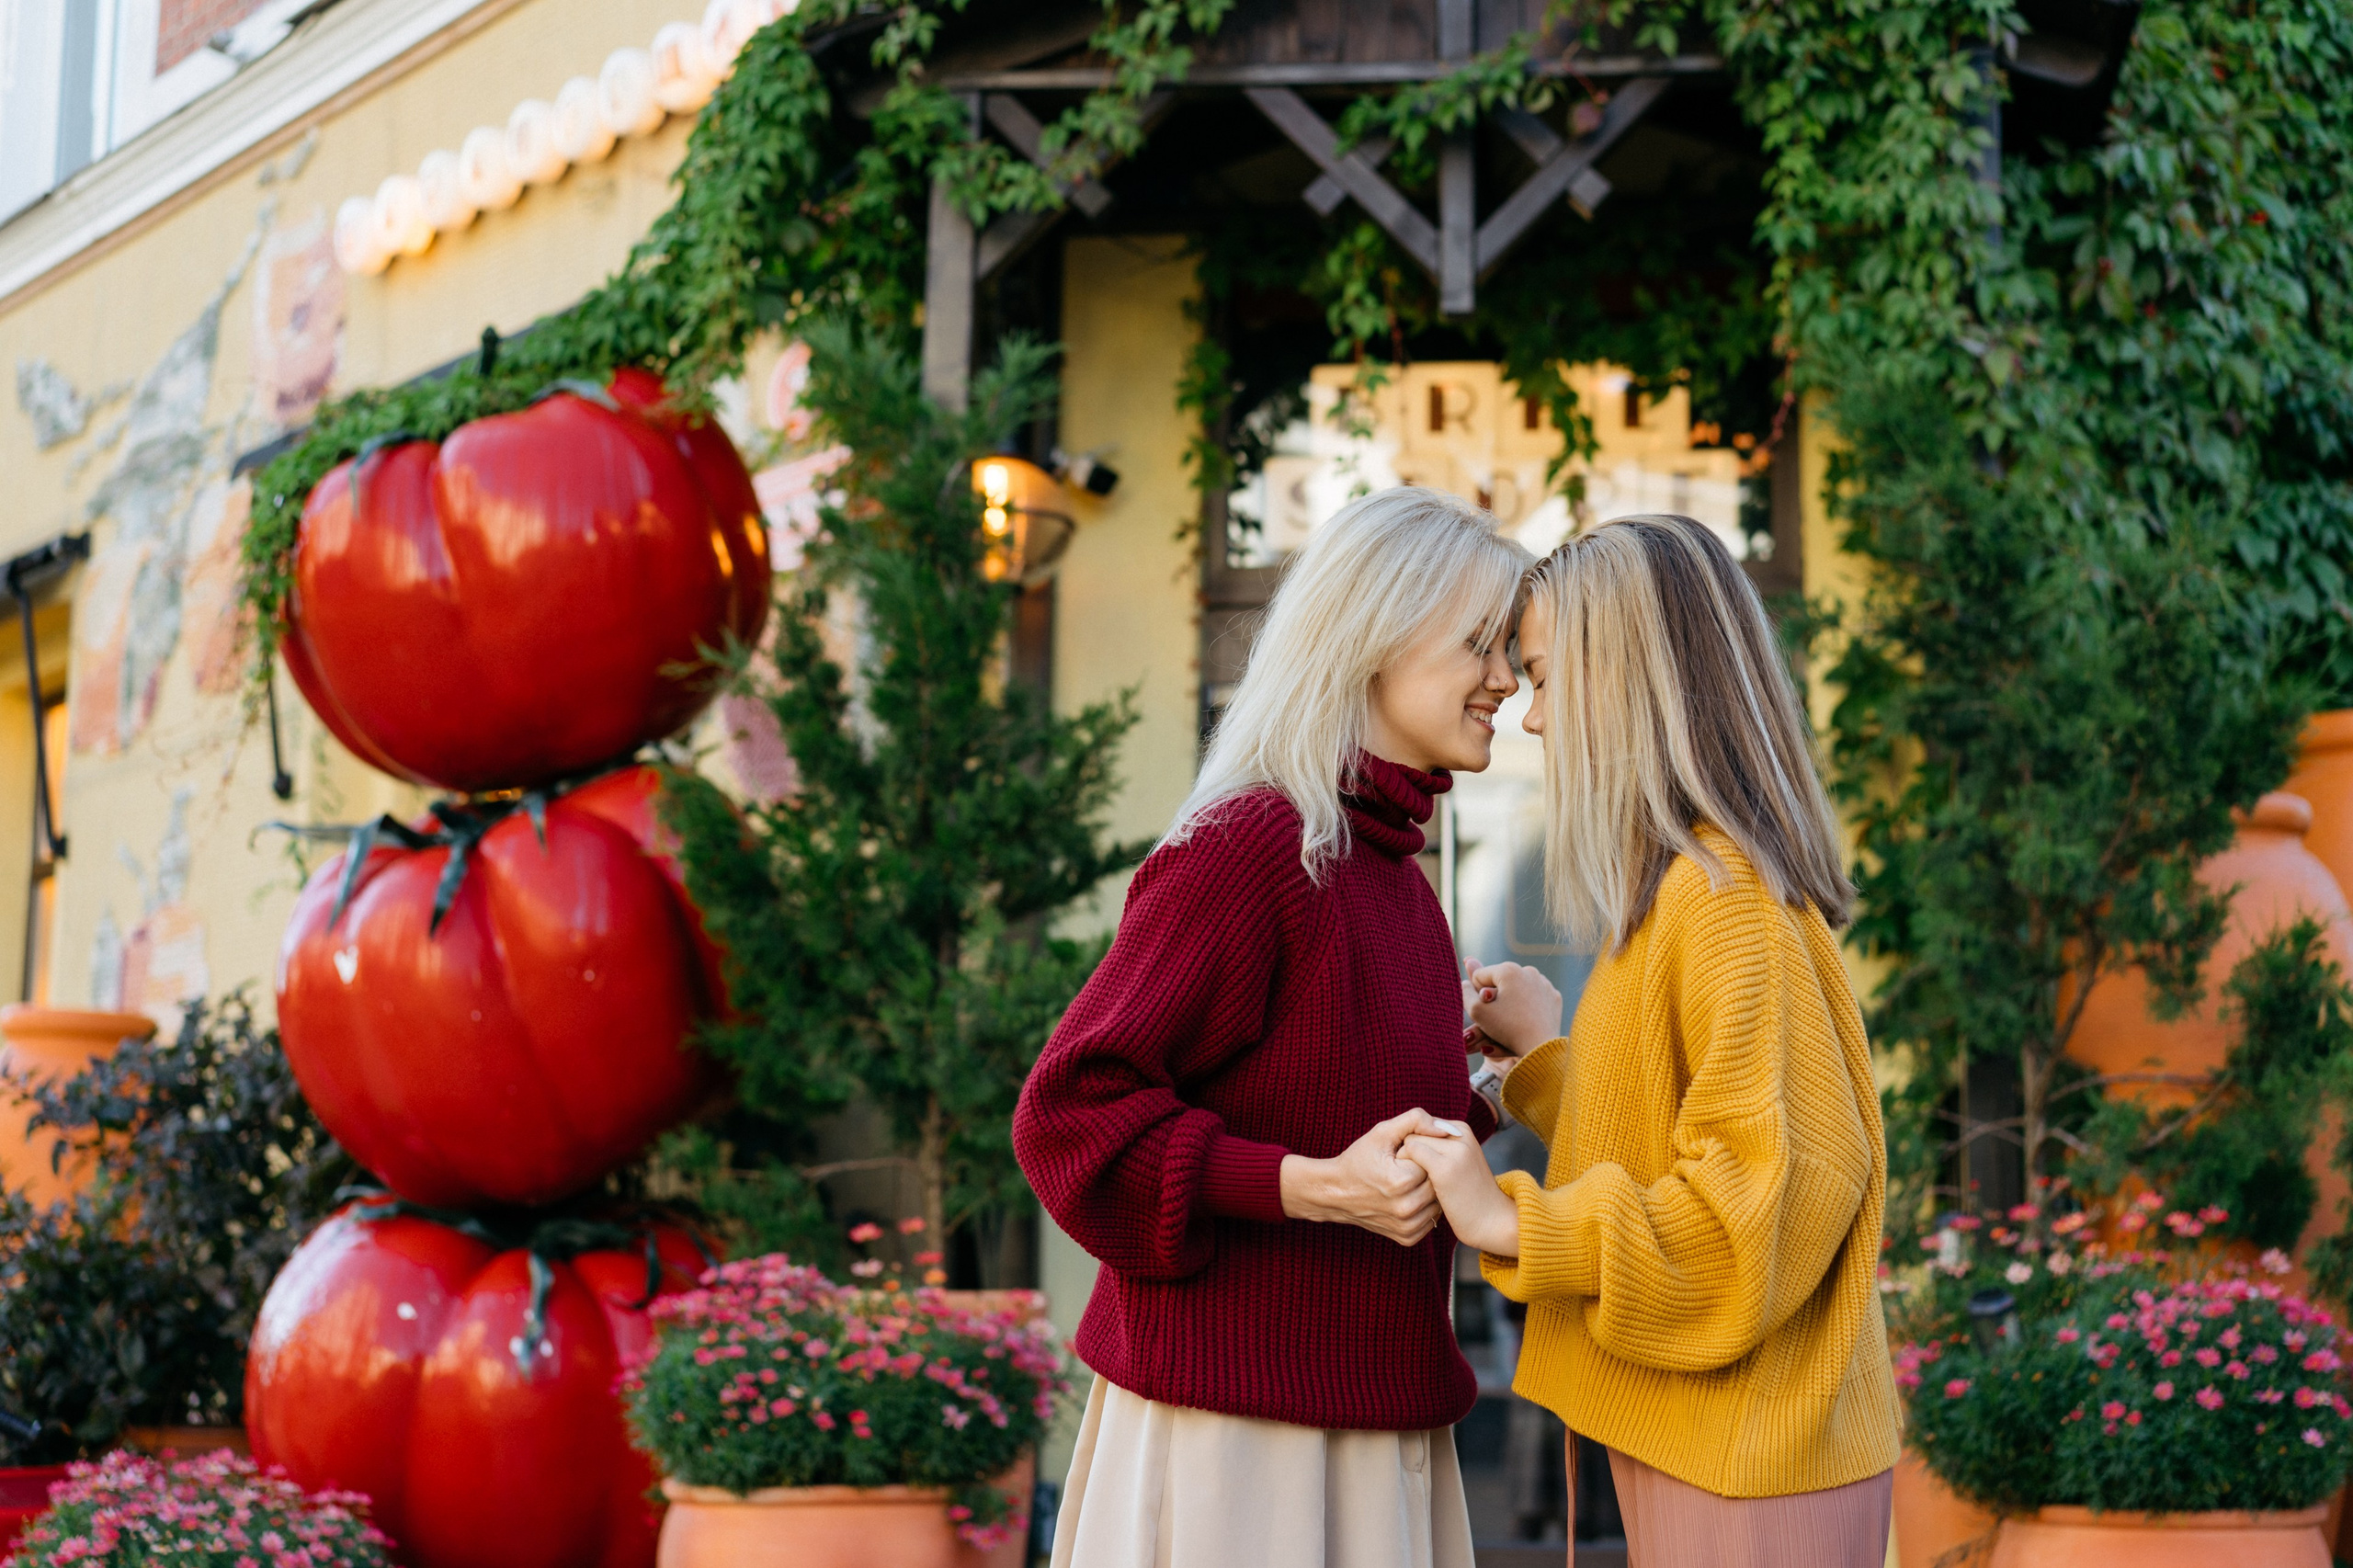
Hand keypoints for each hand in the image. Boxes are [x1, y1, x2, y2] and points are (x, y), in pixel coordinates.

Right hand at [1279, 1108, 1444, 1245]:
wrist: (1336, 1192)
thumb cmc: (1359, 1159)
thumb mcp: (1381, 1132)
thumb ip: (1415, 1120)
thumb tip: (1446, 1128)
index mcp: (1401, 1181)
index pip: (1433, 1162)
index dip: (1420, 1156)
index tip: (1403, 1156)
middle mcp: (1406, 1208)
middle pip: (1438, 1183)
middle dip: (1426, 1173)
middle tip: (1405, 1169)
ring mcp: (1407, 1226)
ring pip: (1438, 1202)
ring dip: (1427, 1192)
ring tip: (1407, 1184)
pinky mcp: (1407, 1237)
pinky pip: (1431, 1220)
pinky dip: (1424, 1209)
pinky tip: (1408, 1199)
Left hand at [1400, 1125, 1520, 1257]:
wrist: (1492, 1220)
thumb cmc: (1469, 1195)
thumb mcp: (1458, 1161)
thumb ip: (1439, 1147)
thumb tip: (1409, 1140)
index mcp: (1461, 1130)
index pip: (1423, 1126)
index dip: (1417, 1148)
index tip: (1421, 1169)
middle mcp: (1459, 1134)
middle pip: (1415, 1133)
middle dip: (1410, 1154)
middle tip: (1417, 1179)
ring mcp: (1454, 1150)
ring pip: (1410, 1142)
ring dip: (1406, 1162)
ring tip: (1418, 1184)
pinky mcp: (1444, 1167)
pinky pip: (1410, 1152)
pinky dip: (1405, 1168)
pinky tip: (1416, 1189)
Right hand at [1466, 958, 1562, 1058]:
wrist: (1540, 1047)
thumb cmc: (1507, 1029)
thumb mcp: (1478, 1011)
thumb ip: (1465, 993)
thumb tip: (1465, 982)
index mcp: (1508, 969)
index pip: (1480, 976)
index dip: (1476, 994)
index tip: (1485, 1010)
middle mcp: (1529, 970)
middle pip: (1500, 982)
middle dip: (1495, 996)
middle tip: (1497, 1017)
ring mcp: (1544, 983)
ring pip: (1518, 988)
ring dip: (1511, 1000)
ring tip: (1511, 1019)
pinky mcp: (1554, 996)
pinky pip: (1534, 997)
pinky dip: (1528, 1005)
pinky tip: (1525, 1019)